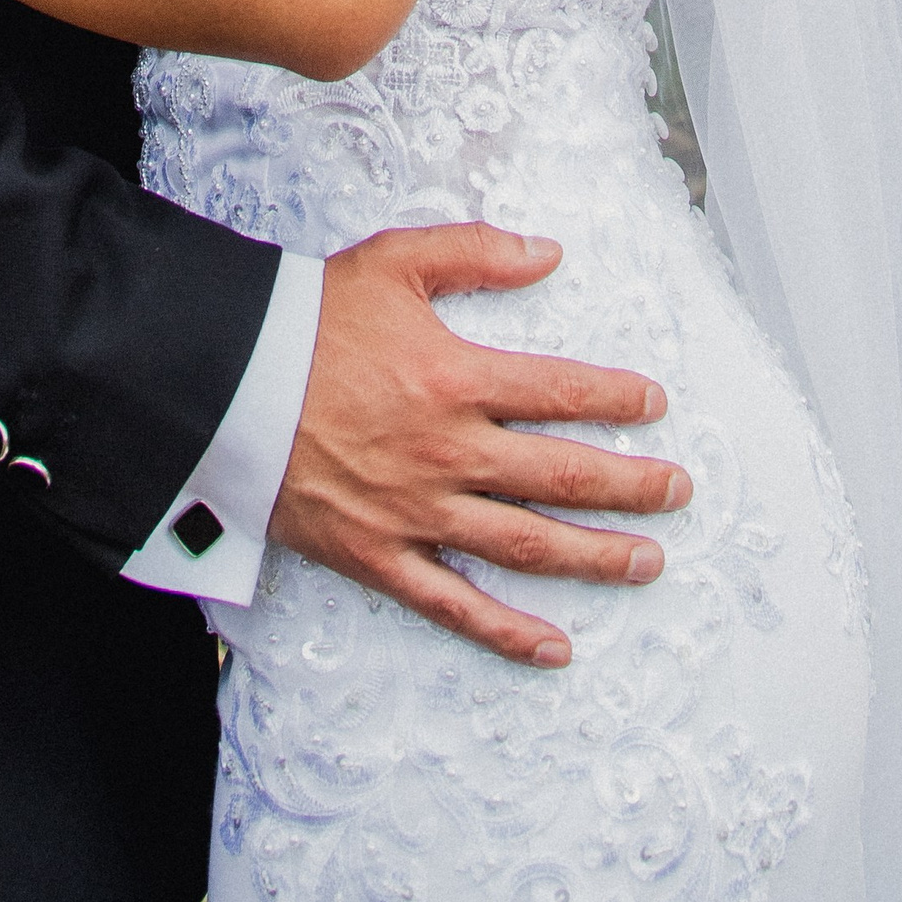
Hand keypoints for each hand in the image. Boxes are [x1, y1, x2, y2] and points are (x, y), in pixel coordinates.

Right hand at [269, 225, 686, 668]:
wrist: (223, 384)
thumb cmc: (306, 318)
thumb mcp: (392, 262)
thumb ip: (475, 253)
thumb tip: (548, 253)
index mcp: (455, 378)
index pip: (560, 392)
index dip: (616, 398)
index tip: (655, 404)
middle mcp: (448, 452)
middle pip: (562, 476)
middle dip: (631, 485)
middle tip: (678, 491)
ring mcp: (417, 512)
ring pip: (527, 544)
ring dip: (596, 556)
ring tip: (649, 562)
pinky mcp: (380, 556)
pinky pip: (454, 604)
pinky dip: (507, 632)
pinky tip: (555, 647)